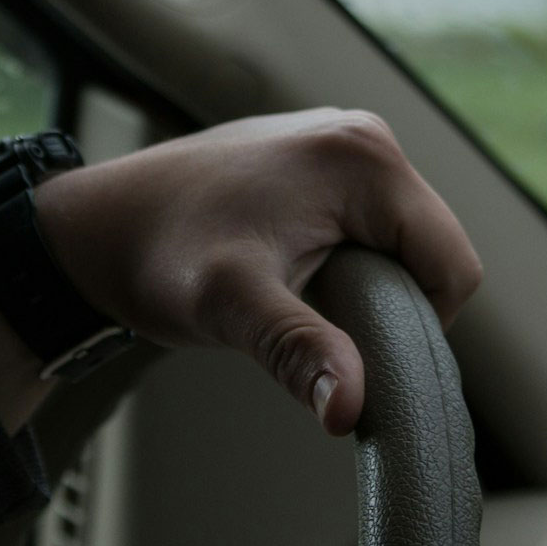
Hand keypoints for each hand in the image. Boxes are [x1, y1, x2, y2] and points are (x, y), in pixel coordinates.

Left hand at [34, 108, 481, 434]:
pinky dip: (345, 263)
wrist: (94, 229)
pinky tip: (291, 277)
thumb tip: (352, 409)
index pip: (452, 265)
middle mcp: (361, 135)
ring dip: (366, 286)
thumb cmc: (157, 256)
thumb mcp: (233, 309)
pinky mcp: (316, 159)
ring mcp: (338, 141)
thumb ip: (301, 352)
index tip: (356, 353)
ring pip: (400, 242)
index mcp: (363, 158)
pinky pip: (368, 226)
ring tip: (297, 302)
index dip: (420, 327)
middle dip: (390, 304)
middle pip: (430, 251)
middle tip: (317, 328)